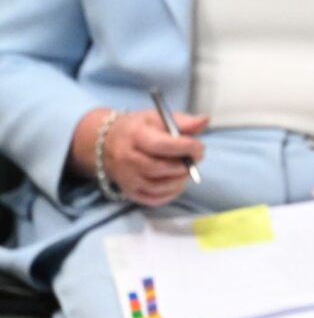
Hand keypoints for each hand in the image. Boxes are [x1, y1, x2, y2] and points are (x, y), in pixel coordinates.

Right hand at [71, 107, 207, 206]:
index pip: (161, 145)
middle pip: (160, 168)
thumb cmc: (137, 129)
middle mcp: (127, 159)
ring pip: (159, 186)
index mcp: (134, 136)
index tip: (200, 147)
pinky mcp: (130, 192)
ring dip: (180, 180)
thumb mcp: (157, 118)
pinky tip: (176, 182)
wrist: (105, 143)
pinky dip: (171, 193)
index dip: (185, 147)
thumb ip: (182, 121)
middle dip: (184, 165)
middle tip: (195, 159)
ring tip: (186, 169)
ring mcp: (127, 178)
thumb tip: (204, 121)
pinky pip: (155, 199)